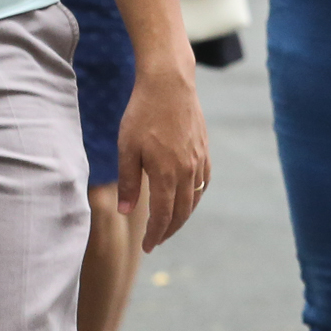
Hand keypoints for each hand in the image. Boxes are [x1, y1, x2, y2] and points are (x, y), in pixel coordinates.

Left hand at [116, 61, 209, 250]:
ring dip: (182, 216)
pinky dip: (195, 196)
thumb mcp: (126, 148)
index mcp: (166, 174)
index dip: (155, 234)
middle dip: (168, 230)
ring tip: (169, 224)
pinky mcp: (204, 150)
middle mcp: (187, 172)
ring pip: (195, 199)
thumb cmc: (142, 114)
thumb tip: (125, 212)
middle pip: (181, 213)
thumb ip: (127, 182)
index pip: (162, 216)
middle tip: (156, 240)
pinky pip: (203, 182)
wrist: (169, 83)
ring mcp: (199, 161)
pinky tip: (186, 198)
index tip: (147, 247)